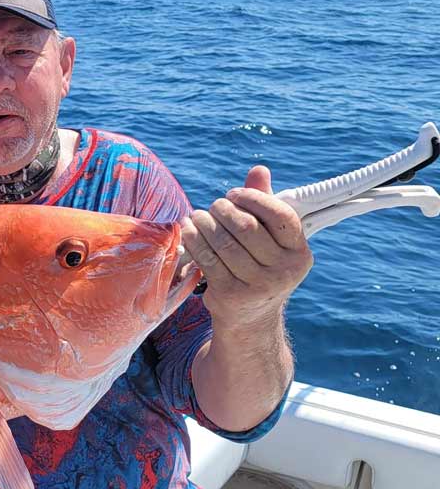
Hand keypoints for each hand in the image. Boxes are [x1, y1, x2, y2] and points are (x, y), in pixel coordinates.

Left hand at [181, 165, 312, 331]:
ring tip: (196, 216)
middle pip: (247, 227)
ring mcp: (259, 285)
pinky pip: (207, 259)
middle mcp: (284, 270)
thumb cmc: (258, 266)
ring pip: (224, 242)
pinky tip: (189, 231)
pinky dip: (194, 240)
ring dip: (204, 223)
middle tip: (212, 207)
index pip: (280, 215)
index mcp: (299, 252)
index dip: (253, 199)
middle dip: (223, 210)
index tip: (233, 195)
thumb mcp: (268, 240)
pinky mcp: (232, 295)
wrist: (251, 319)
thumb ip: (264, 204)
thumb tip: (259, 169)